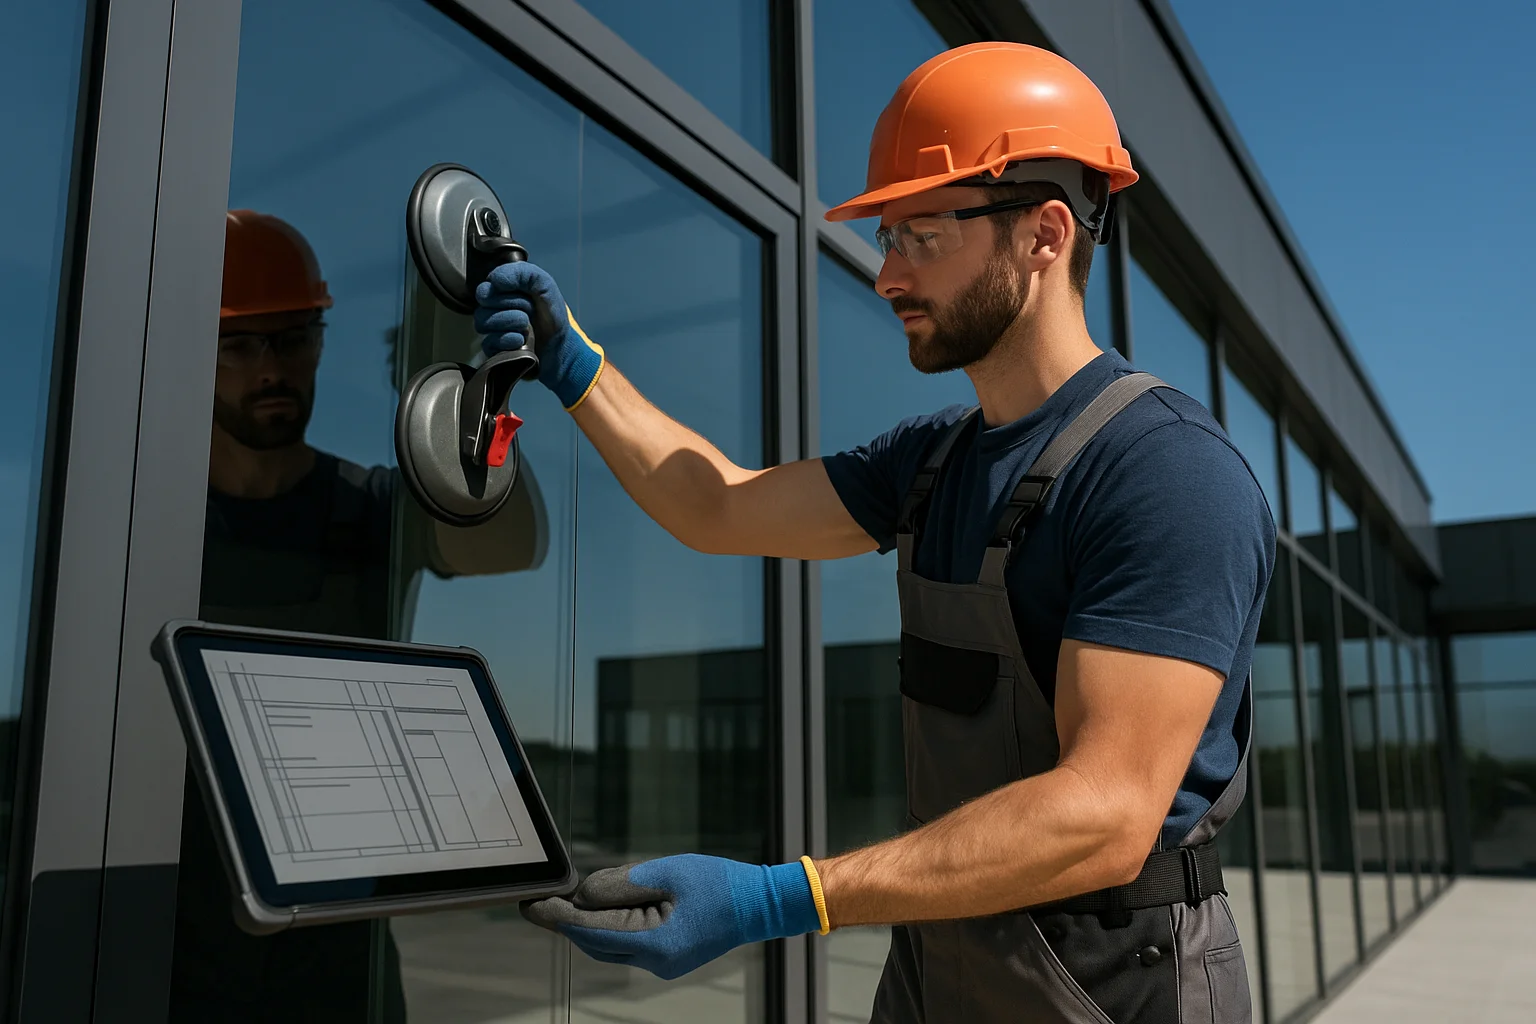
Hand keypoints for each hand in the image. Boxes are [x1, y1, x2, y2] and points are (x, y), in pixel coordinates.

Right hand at [474, 261, 605, 409]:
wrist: (561, 346)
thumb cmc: (551, 315)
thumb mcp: (545, 285)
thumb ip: (523, 273)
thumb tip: (495, 280)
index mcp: (502, 290)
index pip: (487, 285)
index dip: (507, 289)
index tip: (526, 294)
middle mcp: (492, 308)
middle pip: (483, 302)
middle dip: (514, 304)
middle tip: (530, 311)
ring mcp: (491, 329)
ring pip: (482, 321)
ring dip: (511, 321)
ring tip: (527, 327)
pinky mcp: (492, 349)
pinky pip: (487, 342)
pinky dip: (508, 340)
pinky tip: (521, 340)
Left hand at [521, 854, 821, 979]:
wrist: (760, 904)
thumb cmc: (719, 883)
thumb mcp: (667, 872)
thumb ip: (621, 883)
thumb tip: (583, 894)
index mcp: (654, 943)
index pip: (590, 931)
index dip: (557, 917)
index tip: (530, 905)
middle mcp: (654, 962)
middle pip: (595, 943)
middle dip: (567, 920)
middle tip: (542, 897)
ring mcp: (661, 964)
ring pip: (609, 945)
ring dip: (588, 922)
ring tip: (568, 896)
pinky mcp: (667, 956)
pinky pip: (627, 943)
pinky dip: (610, 925)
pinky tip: (603, 904)